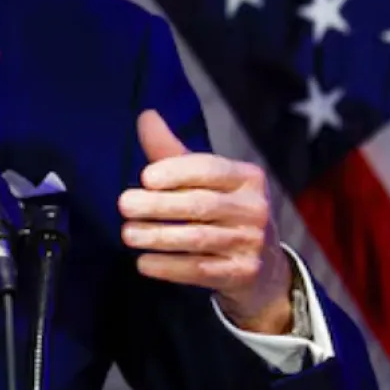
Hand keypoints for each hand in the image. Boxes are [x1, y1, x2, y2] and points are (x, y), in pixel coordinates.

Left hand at [117, 111, 292, 333]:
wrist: (264, 265)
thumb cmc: (223, 210)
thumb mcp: (204, 179)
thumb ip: (172, 152)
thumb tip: (145, 115)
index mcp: (247, 177)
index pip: (211, 169)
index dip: (176, 172)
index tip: (145, 177)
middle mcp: (254, 208)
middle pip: (201, 204)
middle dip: (158, 205)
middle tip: (124, 205)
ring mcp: (252, 243)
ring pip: (198, 239)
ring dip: (158, 237)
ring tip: (127, 234)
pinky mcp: (243, 274)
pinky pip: (201, 270)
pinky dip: (169, 267)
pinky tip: (143, 263)